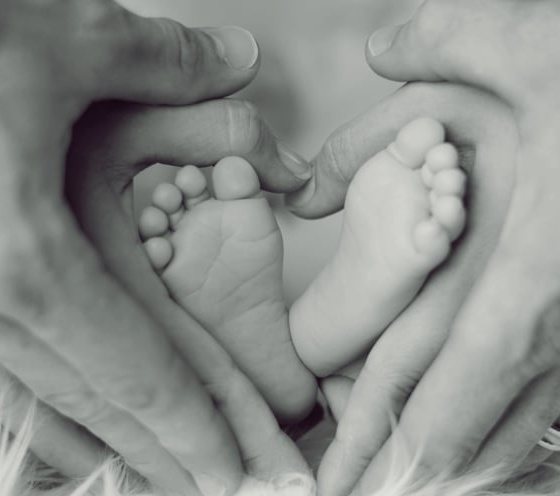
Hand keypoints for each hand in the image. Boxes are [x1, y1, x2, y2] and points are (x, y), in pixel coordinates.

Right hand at [0, 2, 311, 494]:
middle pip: (98, 405)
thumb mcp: (64, 38)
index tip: (244, 470)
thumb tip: (239, 60)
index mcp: (23, 255)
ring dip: (108, 445)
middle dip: (168, 455)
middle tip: (225, 489)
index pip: (141, 371)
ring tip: (161, 477)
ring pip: (41, 401)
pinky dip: (46, 409)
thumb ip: (166, 63)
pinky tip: (70, 429)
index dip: (200, 426)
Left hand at [288, 0, 559, 492]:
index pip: (438, 389)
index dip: (386, 447)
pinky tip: (478, 448)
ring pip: (518, 433)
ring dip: (455, 467)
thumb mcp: (537, 41)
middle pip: (469, 433)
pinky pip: (553, 407)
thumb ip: (442, 41)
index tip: (345, 486)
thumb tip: (378, 50)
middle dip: (404, 475)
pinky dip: (507, 438)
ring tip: (397, 485)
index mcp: (527, 274)